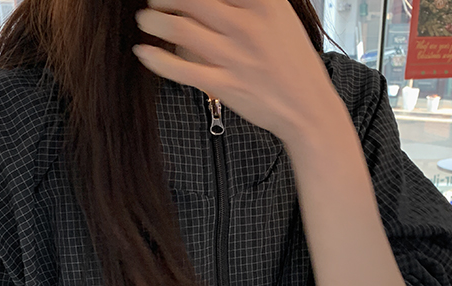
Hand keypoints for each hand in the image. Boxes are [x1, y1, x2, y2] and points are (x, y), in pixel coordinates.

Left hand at [133, 0, 341, 146]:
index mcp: (263, 3)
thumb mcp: (280, 17)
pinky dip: (156, 59)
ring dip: (154, 20)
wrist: (307, 108)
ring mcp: (234, 57)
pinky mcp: (224, 85)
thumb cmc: (293, 62)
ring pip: (180, 30)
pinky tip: (143, 52)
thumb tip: (221, 0)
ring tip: (145, 18)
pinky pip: (180, 70)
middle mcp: (246, 25)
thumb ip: (251, 2)